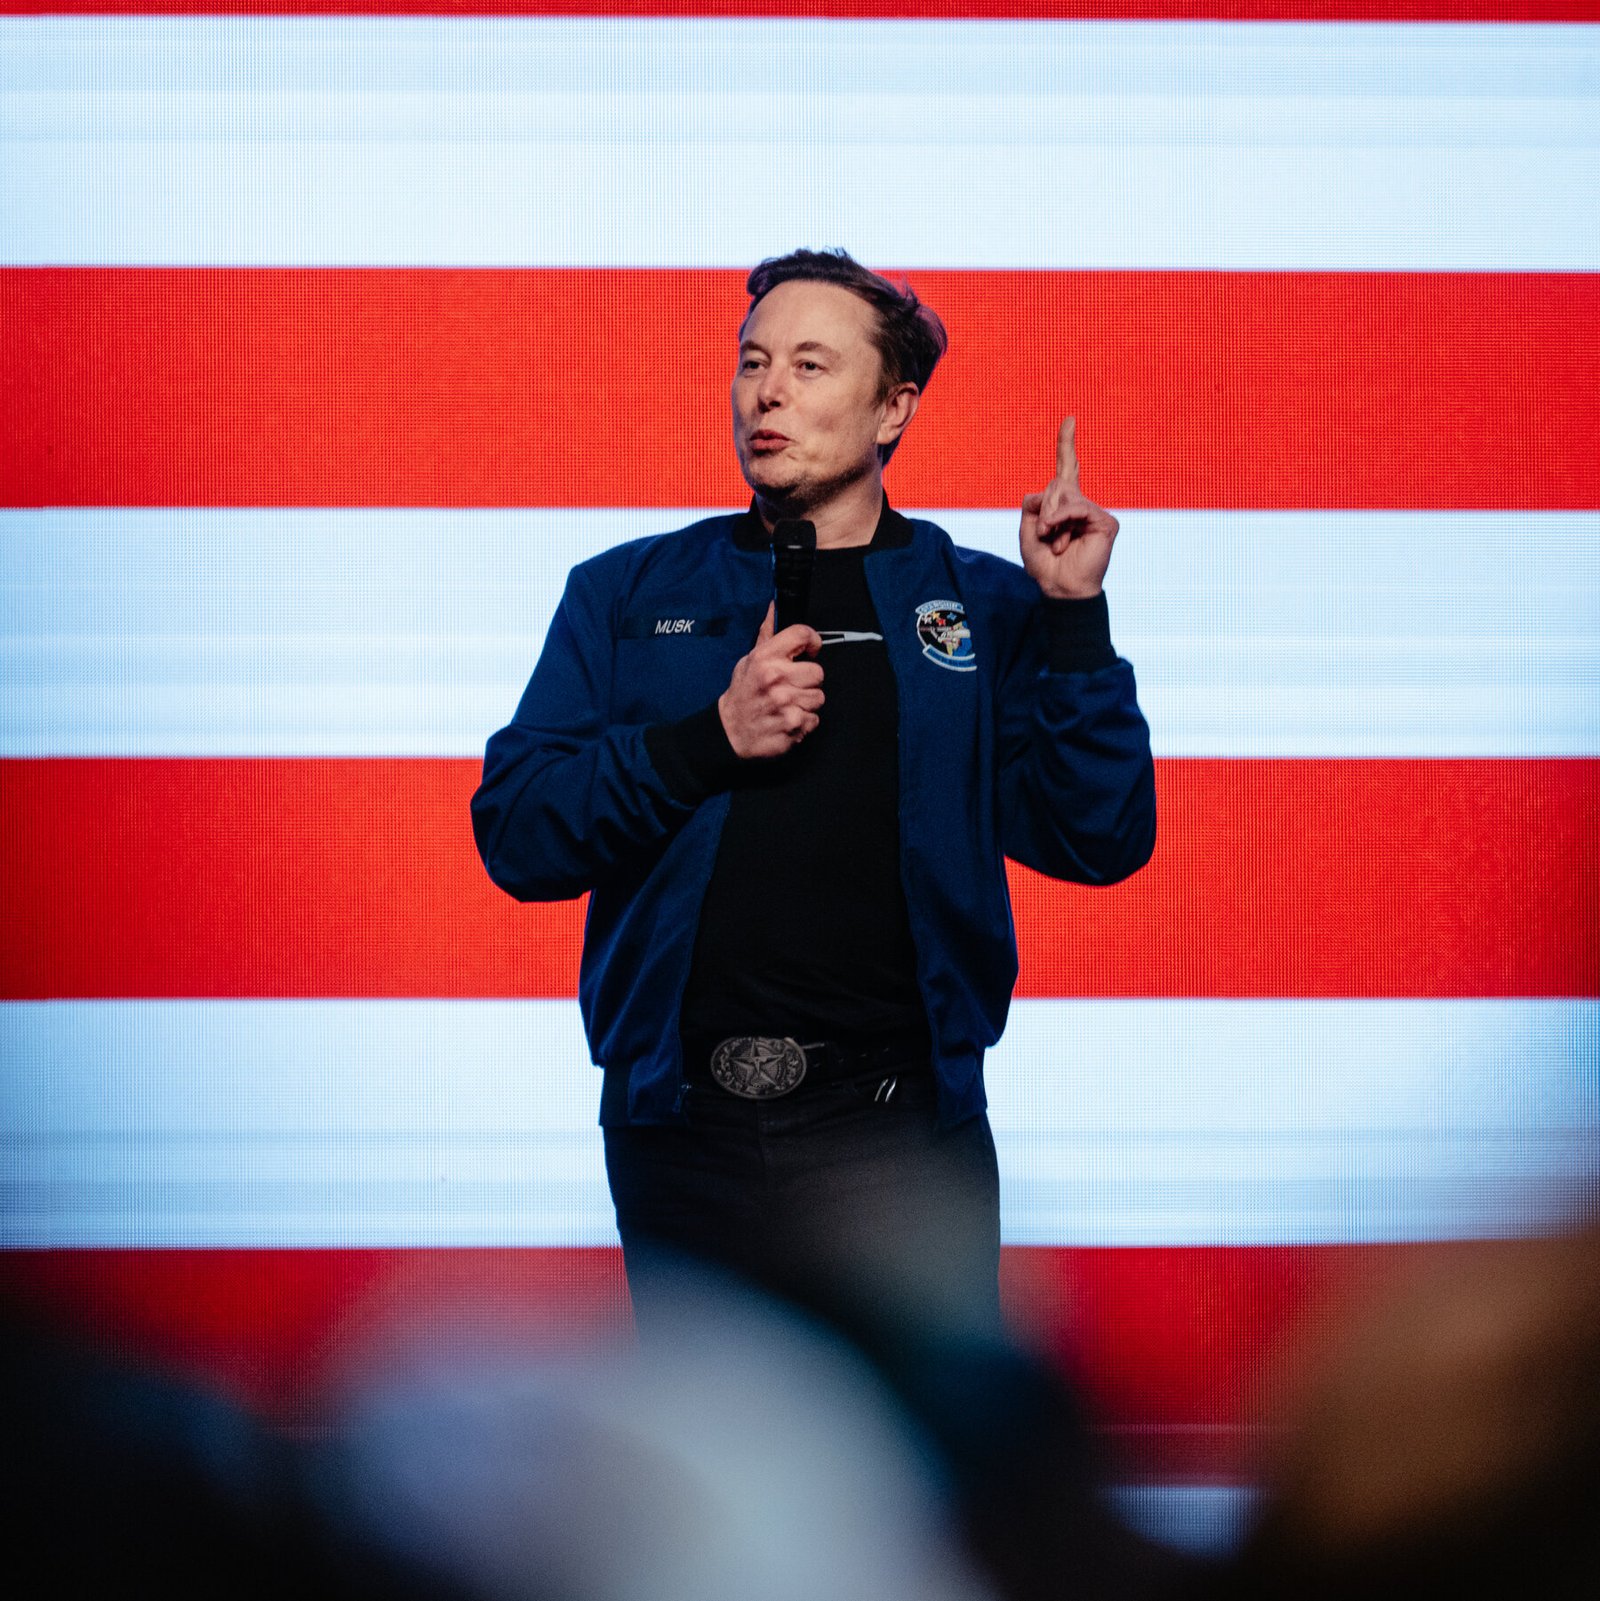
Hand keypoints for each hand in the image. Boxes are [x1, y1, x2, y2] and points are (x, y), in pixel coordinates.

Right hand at [718, 603, 824, 757]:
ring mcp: (786, 702)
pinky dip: (804, 722)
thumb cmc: (742, 694)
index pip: (802, 634)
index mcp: (765, 658)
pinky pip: (814, 719)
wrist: (729, 732)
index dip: (812, 642)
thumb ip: (766, 636)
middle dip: (808, 681)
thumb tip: (773, 608)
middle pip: (818, 672)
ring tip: (787, 704)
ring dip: (806, 703)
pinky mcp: (793, 724)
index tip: (810, 651)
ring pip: (819, 697)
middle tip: (792, 687)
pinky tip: (787, 719)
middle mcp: (776, 678)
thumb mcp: (748, 660)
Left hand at [1019, 416, 1119, 599]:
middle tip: (1045, 534)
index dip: (1066, 444)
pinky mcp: (1105, 521)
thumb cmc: (1045, 564)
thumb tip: (1053, 488)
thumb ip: (1034, 504)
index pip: (1066, 468)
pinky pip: (1078, 506)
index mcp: (1063, 504)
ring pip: (1064, 493)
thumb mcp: (1028, 530)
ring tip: (1055, 542)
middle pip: (1057, 483)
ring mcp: (1094, 512)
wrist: (1060, 588)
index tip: (1069, 419)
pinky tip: (1061, 538)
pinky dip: (1063, 520)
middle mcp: (1081, 504)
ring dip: (1051, 519)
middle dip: (1044, 509)